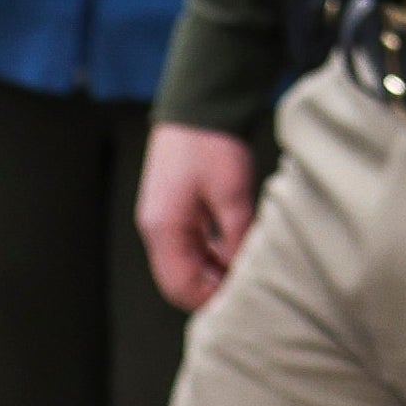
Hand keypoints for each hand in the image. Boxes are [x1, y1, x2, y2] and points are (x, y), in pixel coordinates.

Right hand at [136, 120, 258, 311]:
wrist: (198, 105)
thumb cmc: (212, 145)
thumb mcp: (233, 194)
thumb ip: (236, 238)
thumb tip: (242, 272)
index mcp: (164, 229)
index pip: (181, 287)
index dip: (212, 300)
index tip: (244, 299)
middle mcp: (156, 229)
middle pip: (179, 281)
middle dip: (212, 289)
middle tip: (249, 286)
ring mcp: (162, 219)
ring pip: (184, 265)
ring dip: (212, 272)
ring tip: (246, 268)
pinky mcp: (172, 210)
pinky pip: (187, 247)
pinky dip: (209, 255)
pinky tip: (234, 250)